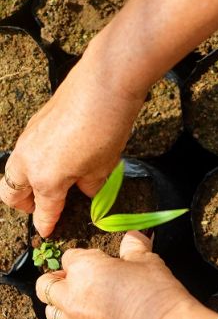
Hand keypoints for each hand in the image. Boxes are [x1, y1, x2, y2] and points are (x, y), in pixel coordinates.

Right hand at [0, 53, 143, 237]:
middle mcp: (27, 161)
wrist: (103, 86)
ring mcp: (27, 140)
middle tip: (44, 207)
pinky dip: (34, 164)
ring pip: (14, 171)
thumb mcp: (103, 167)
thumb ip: (89, 185)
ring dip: (26, 183)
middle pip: (11, 193)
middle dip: (24, 205)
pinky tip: (58, 159)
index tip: (45, 232)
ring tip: (52, 185)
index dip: (45, 224)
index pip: (43, 210)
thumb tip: (84, 189)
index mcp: (45, 179)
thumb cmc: (106, 132)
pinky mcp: (33, 124)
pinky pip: (25, 152)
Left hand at [35, 231, 217, 318]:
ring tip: (83, 299)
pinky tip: (103, 318)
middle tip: (79, 276)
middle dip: (58, 279)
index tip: (101, 258)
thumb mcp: (146, 260)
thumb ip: (134, 246)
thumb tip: (133, 236)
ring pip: (53, 314)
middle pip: (46, 286)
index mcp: (84, 270)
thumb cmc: (154, 291)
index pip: (69, 257)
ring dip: (61, 304)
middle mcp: (73, 297)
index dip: (84, 255)